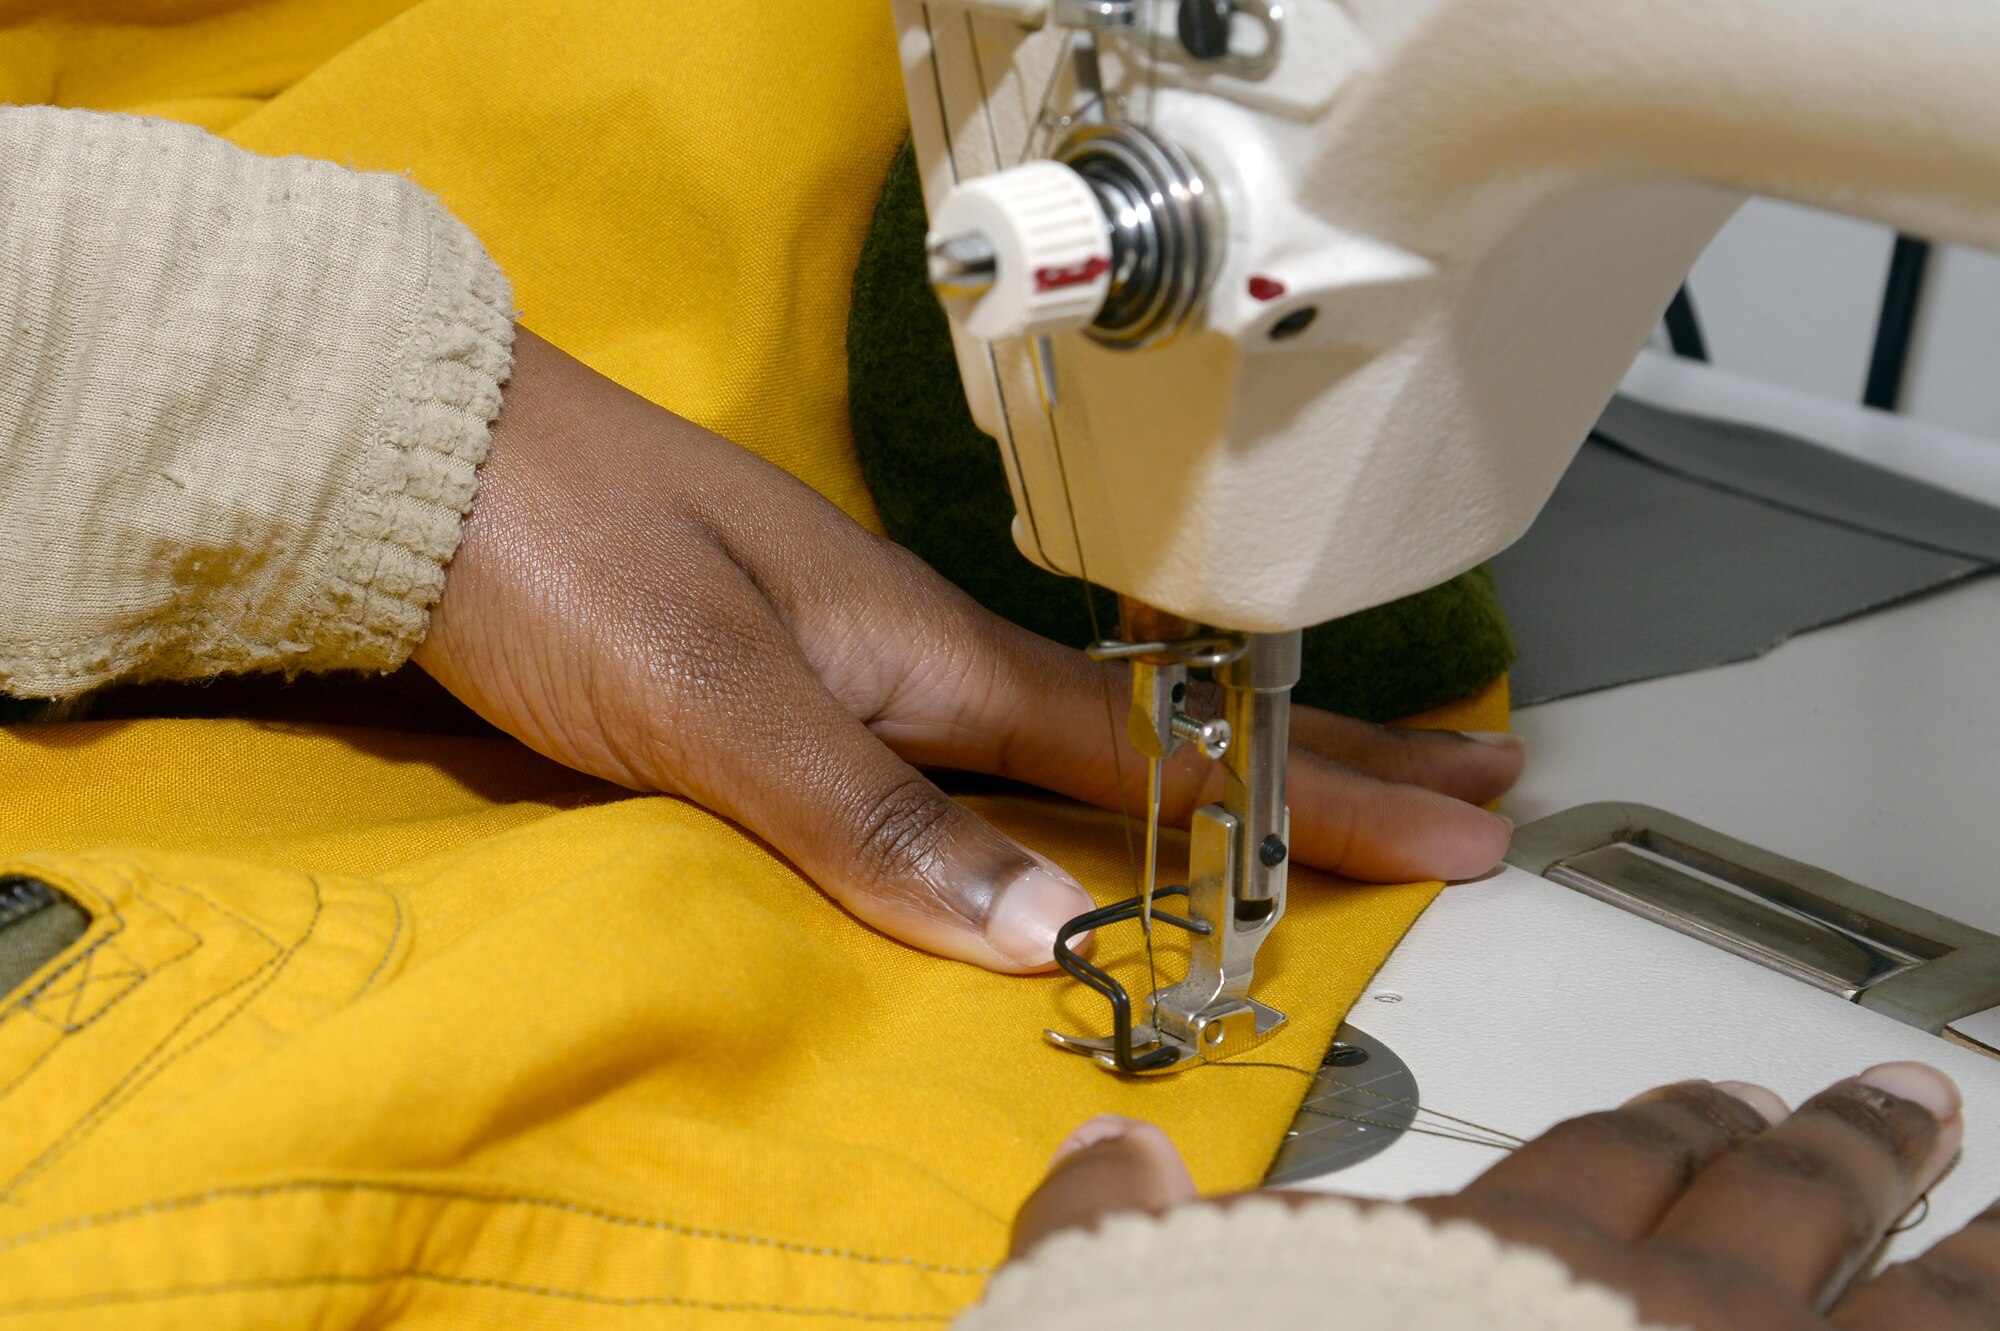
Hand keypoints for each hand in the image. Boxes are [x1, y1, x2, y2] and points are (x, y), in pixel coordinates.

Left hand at [414, 330, 1522, 970]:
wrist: (425, 462)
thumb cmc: (560, 550)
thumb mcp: (717, 698)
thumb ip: (871, 816)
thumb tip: (1033, 933)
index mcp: (928, 650)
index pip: (1161, 747)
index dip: (1308, 797)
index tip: (1450, 823)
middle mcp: (918, 652)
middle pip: (1161, 731)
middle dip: (1317, 767)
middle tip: (1459, 793)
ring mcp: (867, 658)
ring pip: (1083, 734)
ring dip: (1218, 772)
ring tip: (1329, 797)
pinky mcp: (801, 676)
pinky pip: (982, 745)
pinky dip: (1083, 776)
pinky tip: (1095, 796)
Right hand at [1012, 1063, 1989, 1328]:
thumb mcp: (1159, 1316)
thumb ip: (1128, 1243)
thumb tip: (1108, 1164)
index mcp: (1484, 1282)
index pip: (1586, 1170)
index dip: (1655, 1130)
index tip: (1700, 1108)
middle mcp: (1632, 1321)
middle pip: (1756, 1204)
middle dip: (1825, 1153)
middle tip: (1882, 1105)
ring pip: (1897, 1296)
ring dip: (1952, 1239)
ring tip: (1991, 1191)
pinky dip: (1981, 1311)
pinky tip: (1999, 1289)